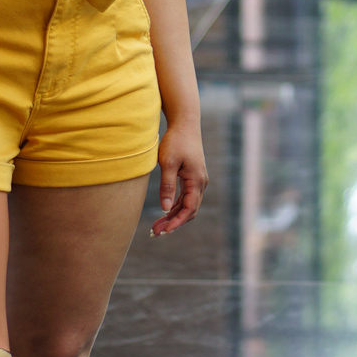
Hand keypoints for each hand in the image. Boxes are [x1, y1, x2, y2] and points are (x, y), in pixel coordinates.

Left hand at [151, 117, 208, 235]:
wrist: (185, 123)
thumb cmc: (176, 141)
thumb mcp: (168, 163)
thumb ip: (167, 186)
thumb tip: (164, 209)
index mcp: (197, 181)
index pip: (189, 209)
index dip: (177, 222)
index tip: (163, 231)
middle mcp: (200, 183)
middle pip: (189, 210)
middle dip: (173, 223)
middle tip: (155, 232)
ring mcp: (197, 180)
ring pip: (187, 204)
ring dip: (173, 216)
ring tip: (157, 226)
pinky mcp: (192, 177)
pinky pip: (185, 197)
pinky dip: (175, 206)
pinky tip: (164, 212)